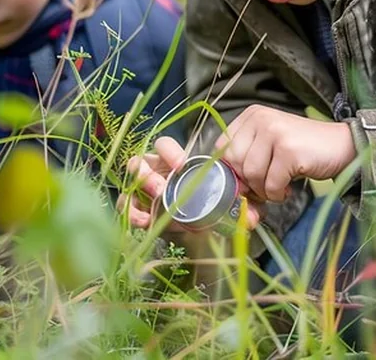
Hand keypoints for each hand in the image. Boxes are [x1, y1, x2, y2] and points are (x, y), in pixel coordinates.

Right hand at [119, 136, 262, 230]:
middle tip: (162, 189)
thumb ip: (236, 208)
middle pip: (143, 160)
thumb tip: (249, 218)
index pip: (164, 145)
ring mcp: (142, 188)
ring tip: (154, 202)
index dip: (170, 151)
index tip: (181, 165)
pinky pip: (125, 203)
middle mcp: (155, 170)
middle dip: (149, 173)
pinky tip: (144, 221)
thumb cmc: (204, 206)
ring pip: (131, 178)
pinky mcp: (136, 206)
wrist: (193, 229)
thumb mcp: (222, 204)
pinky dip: (132, 211)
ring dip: (140, 187)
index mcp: (174, 162)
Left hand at [215, 105, 355, 202]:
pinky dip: (278, 194)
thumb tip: (229, 195)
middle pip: (235, 162)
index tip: (244, 183)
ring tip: (279, 184)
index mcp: (251, 115)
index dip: (231, 171)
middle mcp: (260, 119)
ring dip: (265, 190)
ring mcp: (275, 132)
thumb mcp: (269, 147)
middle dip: (248, 183)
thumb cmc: (303, 150)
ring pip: (251, 174)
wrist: (342, 146)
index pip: (222, 148)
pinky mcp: (289, 150)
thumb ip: (247, 163)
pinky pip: (271, 184)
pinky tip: (289, 186)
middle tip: (265, 186)